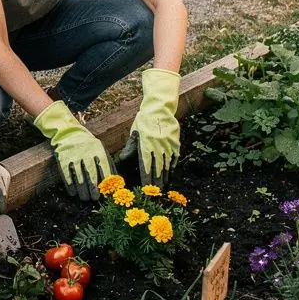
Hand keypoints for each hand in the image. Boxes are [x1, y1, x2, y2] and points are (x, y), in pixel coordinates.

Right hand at [34, 100, 113, 202]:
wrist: (69, 133)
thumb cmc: (89, 145)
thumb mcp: (101, 150)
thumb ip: (109, 164)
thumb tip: (117, 182)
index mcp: (98, 150)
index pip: (104, 169)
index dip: (105, 183)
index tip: (106, 193)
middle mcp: (86, 153)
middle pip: (91, 175)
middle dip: (93, 190)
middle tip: (95, 199)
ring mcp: (74, 156)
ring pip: (79, 178)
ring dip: (82, 191)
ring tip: (85, 198)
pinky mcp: (63, 159)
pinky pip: (67, 175)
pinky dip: (70, 186)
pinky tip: (73, 193)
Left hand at [119, 69, 180, 183]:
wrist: (160, 108)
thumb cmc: (144, 120)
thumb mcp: (135, 132)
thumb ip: (131, 147)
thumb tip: (122, 158)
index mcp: (146, 145)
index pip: (146, 166)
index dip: (146, 178)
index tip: (145, 187)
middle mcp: (158, 146)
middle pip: (157, 168)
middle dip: (156, 181)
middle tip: (156, 191)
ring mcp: (168, 145)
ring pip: (167, 165)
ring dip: (165, 176)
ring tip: (163, 185)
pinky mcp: (176, 143)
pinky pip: (174, 157)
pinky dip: (172, 166)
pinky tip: (170, 172)